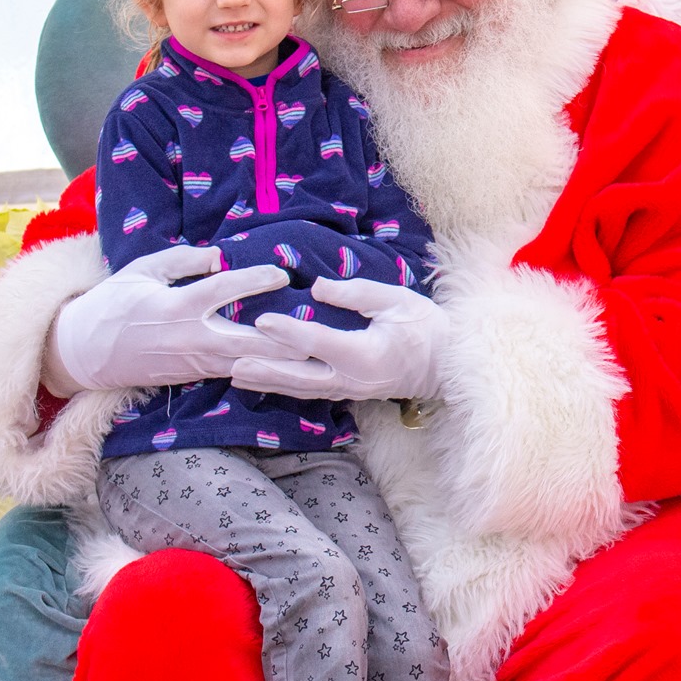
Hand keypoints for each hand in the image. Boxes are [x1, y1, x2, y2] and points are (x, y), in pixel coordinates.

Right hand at [47, 245, 292, 392]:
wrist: (85, 352)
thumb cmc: (114, 302)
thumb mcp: (143, 270)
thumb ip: (183, 261)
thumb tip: (220, 255)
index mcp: (176, 306)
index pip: (220, 291)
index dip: (252, 280)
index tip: (281, 273)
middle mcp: (189, 338)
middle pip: (244, 340)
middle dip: (281, 338)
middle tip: (316, 331)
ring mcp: (194, 362)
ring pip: (246, 363)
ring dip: (279, 361)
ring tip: (314, 356)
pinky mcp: (195, 376)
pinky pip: (234, 373)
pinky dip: (262, 371)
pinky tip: (289, 371)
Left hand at [229, 278, 444, 401]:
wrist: (447, 363)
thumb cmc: (425, 327)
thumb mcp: (397, 300)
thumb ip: (357, 294)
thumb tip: (318, 288)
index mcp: (366, 354)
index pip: (320, 342)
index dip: (290, 331)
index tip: (262, 320)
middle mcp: (353, 378)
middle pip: (301, 376)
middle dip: (266, 370)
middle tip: (233, 364)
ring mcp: (350, 389)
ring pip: (302, 388)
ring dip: (268, 382)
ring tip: (235, 376)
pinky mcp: (349, 392)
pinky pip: (311, 392)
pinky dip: (284, 388)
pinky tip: (263, 383)